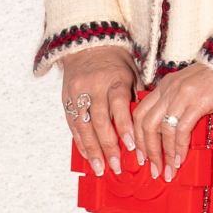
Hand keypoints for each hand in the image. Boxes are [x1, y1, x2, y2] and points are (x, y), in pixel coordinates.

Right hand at [60, 49, 138, 176]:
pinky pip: (72, 124)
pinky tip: (88, 156)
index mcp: (114, 78)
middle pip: (99, 120)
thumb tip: (146, 127)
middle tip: (116, 166)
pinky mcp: (66, 99)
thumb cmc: (115, 63)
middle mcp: (93, 86)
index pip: (118, 105)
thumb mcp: (131, 74)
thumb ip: (135, 98)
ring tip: (100, 168)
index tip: (130, 146)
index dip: (124, 127)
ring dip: (92, 150)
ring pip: (83, 126)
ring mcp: (77, 93)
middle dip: (108, 146)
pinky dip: (80, 142)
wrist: (87, 45)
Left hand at [132, 62, 212, 181]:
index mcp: (164, 86)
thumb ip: (177, 103)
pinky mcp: (198, 102)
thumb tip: (172, 130)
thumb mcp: (189, 86)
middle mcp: (169, 89)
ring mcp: (182, 95)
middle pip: (146, 124)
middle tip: (153, 167)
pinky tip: (181, 158)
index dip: (137, 136)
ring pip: (162, 129)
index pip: (140, 113)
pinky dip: (179, 148)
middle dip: (147, 150)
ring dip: (163, 154)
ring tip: (168, 169)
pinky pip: (182, 130)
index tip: (141, 154)